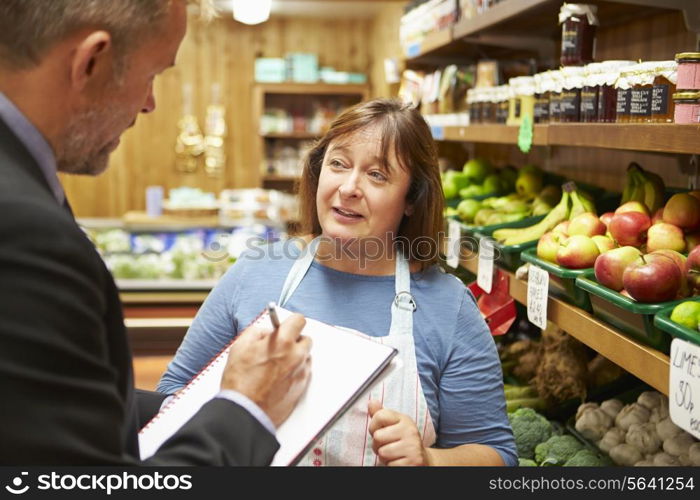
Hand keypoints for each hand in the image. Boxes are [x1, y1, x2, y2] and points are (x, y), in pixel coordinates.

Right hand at [221, 313, 311, 427]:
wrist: (245, 412)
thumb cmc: (240, 383)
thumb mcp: (240, 347)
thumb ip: (257, 332)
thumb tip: (266, 331)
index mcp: (282, 342)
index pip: (299, 320)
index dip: (291, 322)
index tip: (286, 326)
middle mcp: (296, 356)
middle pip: (306, 339)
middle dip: (294, 341)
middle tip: (279, 347)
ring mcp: (301, 373)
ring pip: (305, 357)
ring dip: (296, 357)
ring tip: (276, 366)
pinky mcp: (302, 387)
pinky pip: (303, 372)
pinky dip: (295, 372)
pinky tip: (279, 378)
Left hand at [368, 400, 430, 465]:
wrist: (421, 459)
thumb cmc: (402, 440)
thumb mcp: (393, 424)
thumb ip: (380, 413)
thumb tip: (371, 402)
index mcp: (404, 419)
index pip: (379, 416)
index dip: (373, 426)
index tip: (380, 430)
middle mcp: (410, 431)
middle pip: (378, 436)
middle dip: (377, 444)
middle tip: (387, 445)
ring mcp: (413, 447)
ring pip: (382, 452)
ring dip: (384, 457)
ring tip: (393, 454)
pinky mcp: (413, 462)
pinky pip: (390, 465)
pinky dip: (391, 465)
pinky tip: (399, 461)